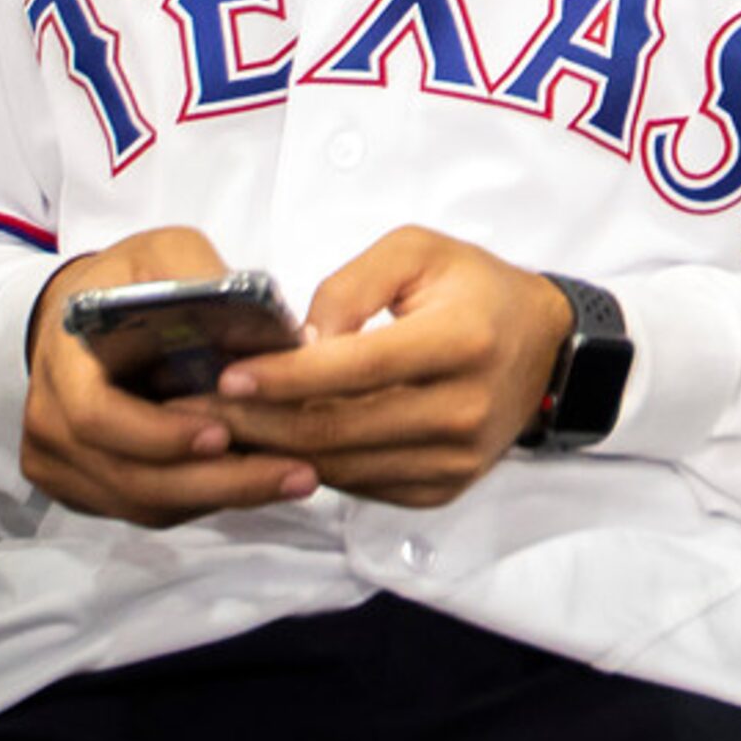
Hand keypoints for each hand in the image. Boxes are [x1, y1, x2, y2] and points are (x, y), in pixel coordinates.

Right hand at [22, 227, 316, 524]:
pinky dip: (204, 499)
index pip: (97, 417)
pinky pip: (147, 507)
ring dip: (223, 496)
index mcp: (62, 363)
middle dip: (216, 481)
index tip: (223, 435)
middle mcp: (51, 423)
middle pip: (130, 476)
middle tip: (296, 473)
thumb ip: (199, 274)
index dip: (158, 435)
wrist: (79, 314)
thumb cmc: (126, 280)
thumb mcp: (162, 251)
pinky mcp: (86, 486)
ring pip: (144, 502)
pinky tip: (259, 480)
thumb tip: (263, 321)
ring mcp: (63, 462)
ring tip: (295, 477)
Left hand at [210, 226, 573, 508]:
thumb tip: (296, 344)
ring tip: (218, 431)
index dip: (285, 377)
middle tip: (195, 412)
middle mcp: (465, 409)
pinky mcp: (444, 488)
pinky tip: (276, 445)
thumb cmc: (474, 289)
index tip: (225, 376)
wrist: (544, 347)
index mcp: (463, 341)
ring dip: (273, 451)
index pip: (357, 368)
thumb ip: (350, 286)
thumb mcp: (417, 252)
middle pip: (338, 429)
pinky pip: (360, 486)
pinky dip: (313, 466)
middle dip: (257, 423)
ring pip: (341, 466)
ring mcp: (457, 459)